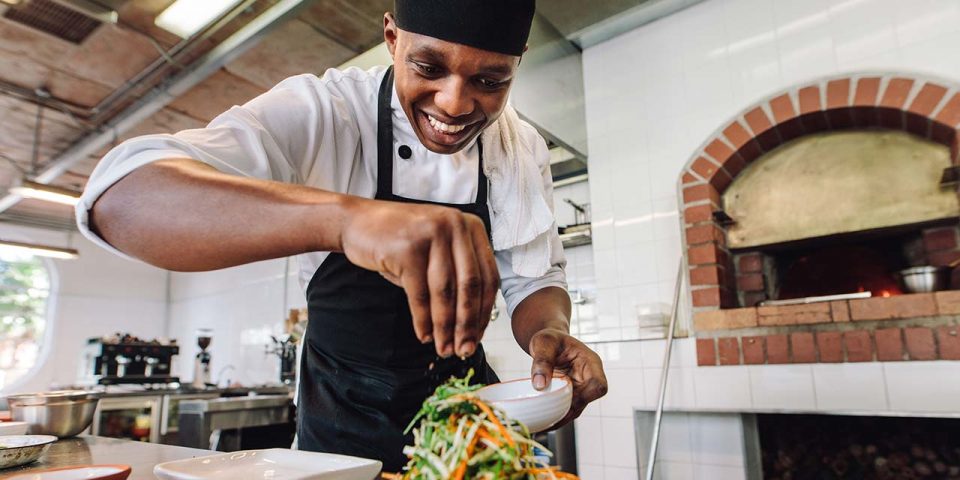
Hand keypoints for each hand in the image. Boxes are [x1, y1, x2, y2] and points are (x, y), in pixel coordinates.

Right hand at [340, 198, 498, 357]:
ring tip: (444, 349)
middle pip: (470, 285)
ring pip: (445, 292)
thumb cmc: (402, 242)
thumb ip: (459, 275)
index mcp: (472, 226)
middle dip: (467, 324)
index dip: (484, 312)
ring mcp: (431, 234)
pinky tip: (424, 336)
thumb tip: (474, 326)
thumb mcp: (438, 250)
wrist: (358, 222)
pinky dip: (422, 320)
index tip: (478, 336)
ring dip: (445, 327)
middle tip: (464, 350)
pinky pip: (419, 294)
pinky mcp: (407, 248)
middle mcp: (456, 225)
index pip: (488, 276)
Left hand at [529, 329, 606, 427]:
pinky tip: (540, 422)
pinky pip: (565, 410)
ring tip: (541, 424)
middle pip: (586, 402)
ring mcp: (580, 389)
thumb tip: (540, 386)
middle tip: (546, 416)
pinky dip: (554, 417)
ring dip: (559, 418)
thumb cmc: (550, 338)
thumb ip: (542, 360)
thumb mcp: (544, 342)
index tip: (564, 397)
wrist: (548, 342)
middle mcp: (588, 378)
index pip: (599, 385)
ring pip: (575, 410)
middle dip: (567, 411)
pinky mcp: (569, 396)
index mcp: (590, 363)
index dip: (585, 396)